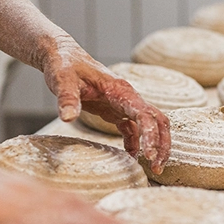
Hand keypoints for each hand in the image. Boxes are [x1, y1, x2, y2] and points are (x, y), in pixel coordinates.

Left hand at [38, 35, 169, 173]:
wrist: (62, 56)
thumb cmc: (63, 64)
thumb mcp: (62, 80)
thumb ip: (67, 98)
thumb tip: (67, 119)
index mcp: (121, 90)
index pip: (145, 114)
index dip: (150, 135)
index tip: (149, 155)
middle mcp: (128, 97)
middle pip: (158, 120)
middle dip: (162, 144)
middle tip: (157, 168)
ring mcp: (123, 104)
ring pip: (150, 125)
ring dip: (155, 145)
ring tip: (154, 168)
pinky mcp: (115, 111)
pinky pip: (133, 129)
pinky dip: (136, 144)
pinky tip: (131, 158)